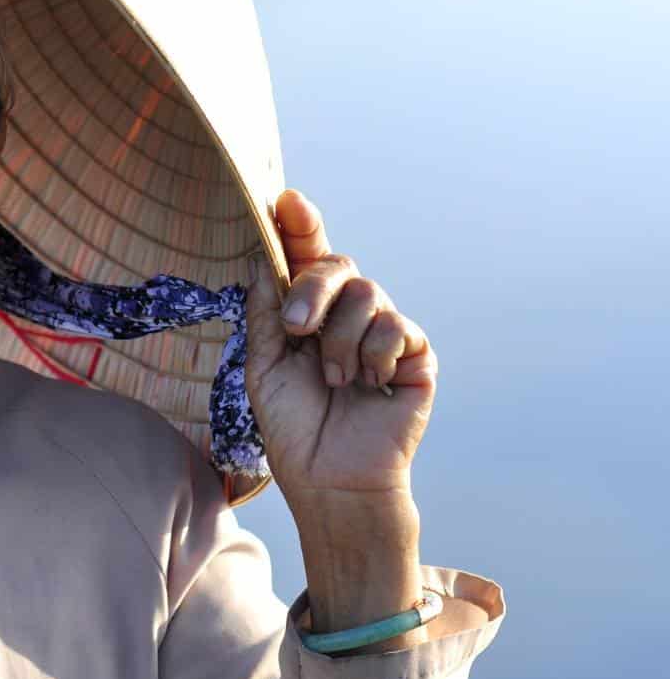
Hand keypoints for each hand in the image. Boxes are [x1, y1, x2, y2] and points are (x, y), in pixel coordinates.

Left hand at [244, 189, 435, 637]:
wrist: (330, 480)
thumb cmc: (293, 428)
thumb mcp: (263, 366)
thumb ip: (266, 311)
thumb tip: (266, 257)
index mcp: (307, 313)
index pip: (304, 257)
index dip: (298, 224)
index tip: (284, 197)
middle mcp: (347, 315)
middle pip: (337, 264)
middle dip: (312, 289)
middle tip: (296, 327)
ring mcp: (384, 332)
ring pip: (366, 293)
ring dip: (339, 340)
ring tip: (333, 381)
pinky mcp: (415, 355)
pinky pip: (395, 327)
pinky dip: (373, 354)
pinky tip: (366, 384)